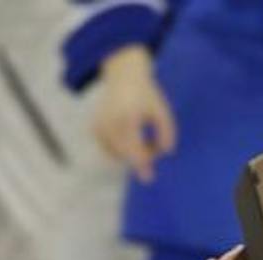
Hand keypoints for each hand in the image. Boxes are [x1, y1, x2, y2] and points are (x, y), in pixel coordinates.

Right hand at [90, 46, 177, 182]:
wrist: (124, 77)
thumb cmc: (147, 95)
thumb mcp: (162, 111)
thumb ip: (167, 132)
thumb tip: (166, 152)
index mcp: (127, 117)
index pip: (134, 148)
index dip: (142, 165)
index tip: (148, 178)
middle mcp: (109, 122)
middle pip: (127, 153)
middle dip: (144, 155)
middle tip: (155, 145)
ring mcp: (99, 125)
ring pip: (117, 153)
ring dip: (132, 153)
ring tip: (145, 140)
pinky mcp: (94, 128)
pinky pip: (110, 149)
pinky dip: (122, 150)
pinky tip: (131, 138)